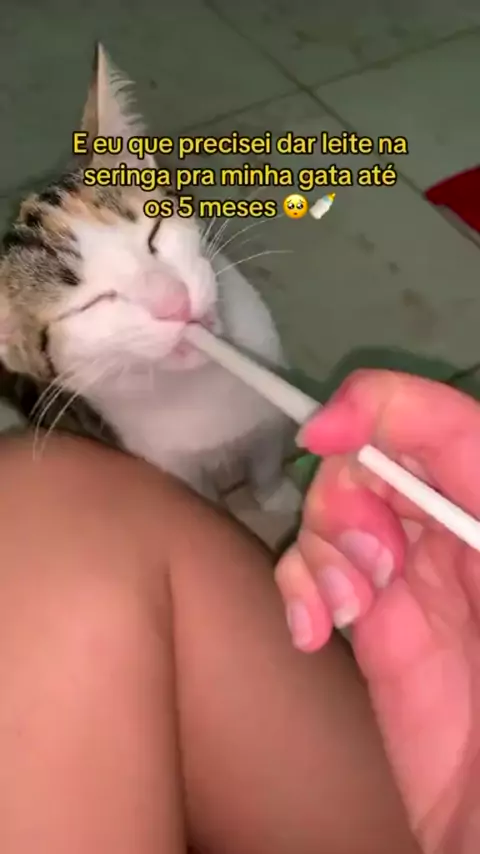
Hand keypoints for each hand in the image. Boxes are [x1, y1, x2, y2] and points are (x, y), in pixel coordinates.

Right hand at [276, 370, 479, 852]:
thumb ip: (470, 474)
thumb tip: (367, 422)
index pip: (442, 422)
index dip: (382, 407)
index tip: (329, 432)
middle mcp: (450, 527)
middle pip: (371, 459)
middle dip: (347, 497)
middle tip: (367, 563)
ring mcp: (405, 574)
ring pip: (332, 508)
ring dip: (321, 547)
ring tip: (345, 608)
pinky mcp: (366, 619)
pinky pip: (310, 570)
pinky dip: (297, 586)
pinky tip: (313, 630)